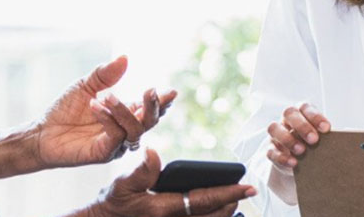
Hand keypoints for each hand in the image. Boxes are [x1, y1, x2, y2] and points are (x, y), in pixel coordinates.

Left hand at [35, 56, 177, 167]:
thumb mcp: (87, 85)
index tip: (171, 92)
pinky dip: (108, 119)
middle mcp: (125, 129)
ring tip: (106, 95)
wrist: (42, 132)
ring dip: (124, 110)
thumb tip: (125, 57)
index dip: (162, 102)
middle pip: (150, 122)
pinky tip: (96, 106)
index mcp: (126, 113)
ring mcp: (116, 144)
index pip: (150, 109)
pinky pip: (115, 137)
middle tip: (150, 90)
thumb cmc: (66, 110)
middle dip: (154, 107)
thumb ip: (106, 74)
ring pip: (135, 130)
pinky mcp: (103, 153)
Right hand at [89, 149, 254, 216]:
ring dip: (224, 214)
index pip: (205, 200)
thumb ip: (141, 169)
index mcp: (164, 209)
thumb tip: (154, 152)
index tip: (249, 186)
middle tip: (244, 191)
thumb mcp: (122, 183)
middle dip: (232, 204)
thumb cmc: (114, 202)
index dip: (229, 193)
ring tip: (233, 200)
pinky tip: (217, 211)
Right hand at [265, 102, 330, 171]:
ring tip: (302, 151)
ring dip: (288, 139)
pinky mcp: (271, 149)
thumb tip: (348, 136)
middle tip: (314, 140)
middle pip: (289, 113)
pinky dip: (281, 156)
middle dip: (302, 126)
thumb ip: (330, 135)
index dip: (316, 117)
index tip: (327, 129)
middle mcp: (287, 120)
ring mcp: (277, 134)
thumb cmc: (316, 144)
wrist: (301, 162)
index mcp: (302, 112)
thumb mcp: (324, 138)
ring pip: (274, 128)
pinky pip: (270, 150)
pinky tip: (293, 163)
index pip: (306, 107)